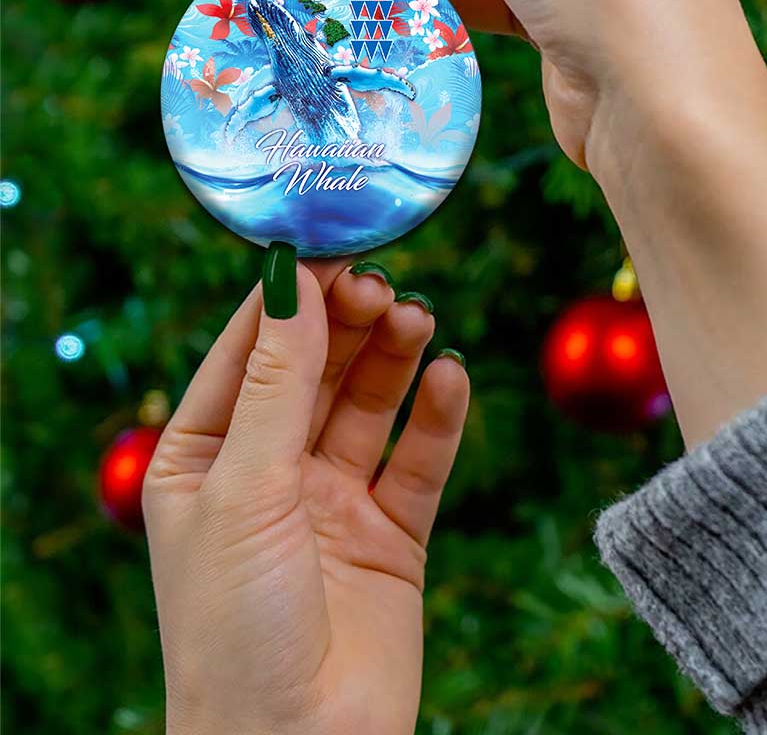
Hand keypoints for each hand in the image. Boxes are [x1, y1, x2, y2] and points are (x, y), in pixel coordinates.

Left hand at [144, 261, 468, 734]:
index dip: (289, 299)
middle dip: (348, 324)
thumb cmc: (235, 628)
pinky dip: (438, 417)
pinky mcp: (392, 532)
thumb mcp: (244, 489)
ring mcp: (333, 500)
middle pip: (316, 370)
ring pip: (370, 405)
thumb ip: (276, 384)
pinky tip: (451, 377)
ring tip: (419, 319)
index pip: (248, 353)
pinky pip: (418, 460)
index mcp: (205, 458)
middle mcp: (269, 472)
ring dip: (395, 358)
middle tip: (384, 286)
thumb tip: (291, 282)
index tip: (331, 248)